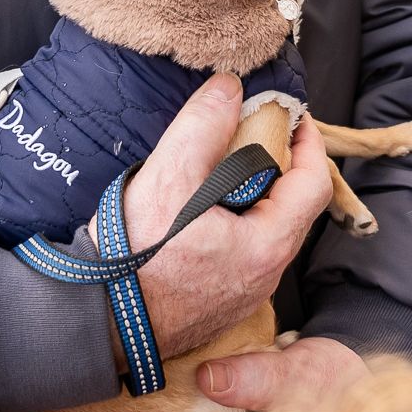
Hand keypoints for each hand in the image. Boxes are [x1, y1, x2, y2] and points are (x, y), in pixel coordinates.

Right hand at [121, 76, 334, 358]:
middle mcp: (265, 275)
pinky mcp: (219, 304)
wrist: (98, 324)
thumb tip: (229, 87)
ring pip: (264, 230)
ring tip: (217, 167)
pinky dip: (232, 222)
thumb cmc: (134, 259)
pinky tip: (196, 210)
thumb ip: (202, 127)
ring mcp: (243, 294)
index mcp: (268, 246)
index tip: (292, 117)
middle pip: (291, 207)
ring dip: (251, 195)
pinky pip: (241, 252)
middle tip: (249, 134)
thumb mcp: (169, 179)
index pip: (314, 185)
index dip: (308, 144)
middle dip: (276, 165)